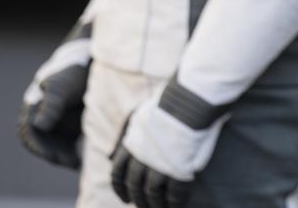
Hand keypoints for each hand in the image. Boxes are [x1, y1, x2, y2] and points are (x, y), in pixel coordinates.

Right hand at [18, 31, 90, 168]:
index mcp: (34, 106)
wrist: (92, 60)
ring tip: (78, 163)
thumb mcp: (62, 87)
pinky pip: (67, 141)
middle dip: (54, 154)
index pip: (29, 132)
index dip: (40, 146)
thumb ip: (52, 105)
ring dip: (63, 154)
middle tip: (70, 163)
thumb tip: (39, 126)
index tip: (53, 156)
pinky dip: (72, 149)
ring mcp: (55, 119)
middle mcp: (41, 115)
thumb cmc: (73, 72)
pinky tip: (83, 156)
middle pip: (42, 142)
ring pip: (54, 143)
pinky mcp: (69, 122)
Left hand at [109, 78, 227, 207]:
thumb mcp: (137, 116)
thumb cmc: (166, 104)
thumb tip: (108, 157)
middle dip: (139, 200)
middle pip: (135, 187)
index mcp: (129, 145)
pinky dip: (175, 202)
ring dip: (156, 205)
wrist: (189, 100)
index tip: (125, 199)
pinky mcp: (178, 171)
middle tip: (145, 207)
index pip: (117, 174)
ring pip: (152, 194)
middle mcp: (140, 158)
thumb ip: (122, 137)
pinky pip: (174, 194)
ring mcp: (159, 166)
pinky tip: (177, 205)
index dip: (120, 189)